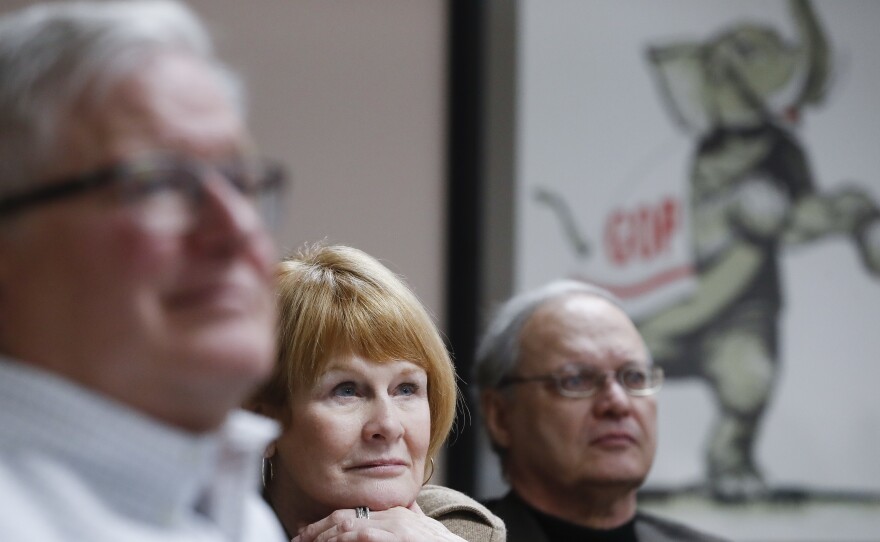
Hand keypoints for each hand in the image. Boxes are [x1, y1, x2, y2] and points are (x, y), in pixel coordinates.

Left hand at [291, 504, 466, 541]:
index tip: (308, 532)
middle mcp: (394, 515)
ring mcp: (396, 526)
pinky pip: (363, 535)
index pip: (354, 513)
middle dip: (318, 529)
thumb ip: (412, 519)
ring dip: (324, 535)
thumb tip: (405, 510)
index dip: (328, 522)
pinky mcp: (399, 537)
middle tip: (298, 538)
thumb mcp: (424, 530)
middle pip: (346, 517)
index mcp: (397, 514)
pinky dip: (343, 539)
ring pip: (349, 524)